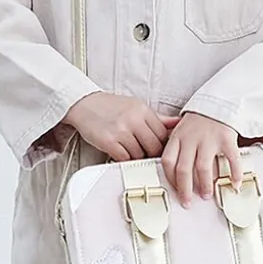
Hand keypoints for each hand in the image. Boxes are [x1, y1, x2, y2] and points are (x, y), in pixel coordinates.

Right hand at [64, 92, 181, 161]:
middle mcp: (133, 119)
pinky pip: (124, 158)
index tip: (158, 149)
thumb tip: (179, 123)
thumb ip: (158, 118)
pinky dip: (124, 159)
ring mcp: (121, 130)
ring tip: (131, 152)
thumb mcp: (136, 107)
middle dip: (151, 154)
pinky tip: (121, 154)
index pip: (163, 134)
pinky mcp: (109, 141)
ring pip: (140, 154)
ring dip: (137, 157)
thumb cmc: (110, 107)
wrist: (84, 104)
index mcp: (142, 110)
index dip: (162, 145)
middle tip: (146, 155)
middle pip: (154, 146)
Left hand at [160, 112, 241, 208]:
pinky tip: (235, 183)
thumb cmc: (198, 122)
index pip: (168, 161)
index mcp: (177, 137)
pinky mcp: (226, 138)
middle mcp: (191, 139)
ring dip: (205, 185)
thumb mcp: (180, 130)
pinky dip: (234, 174)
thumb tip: (171, 173)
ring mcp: (209, 139)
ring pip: (203, 168)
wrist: (219, 103)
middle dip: (184, 190)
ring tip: (206, 195)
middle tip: (187, 202)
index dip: (170, 179)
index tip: (175, 191)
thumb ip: (175, 147)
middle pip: (184, 169)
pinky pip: (231, 160)